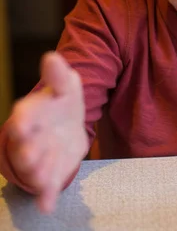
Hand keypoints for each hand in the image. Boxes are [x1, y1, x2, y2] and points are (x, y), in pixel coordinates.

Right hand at [6, 52, 87, 213]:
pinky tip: (46, 205)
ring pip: (35, 168)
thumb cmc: (63, 102)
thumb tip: (51, 57)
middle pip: (24, 147)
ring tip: (41, 177)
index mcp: (32, 113)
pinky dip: (45, 197)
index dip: (23, 119)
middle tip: (28, 153)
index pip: (24, 115)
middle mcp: (30, 138)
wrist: (69, 125)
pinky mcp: (50, 174)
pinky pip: (46, 187)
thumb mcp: (66, 84)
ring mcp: (39, 157)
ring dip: (37, 172)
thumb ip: (58, 74)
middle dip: (26, 151)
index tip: (21, 122)